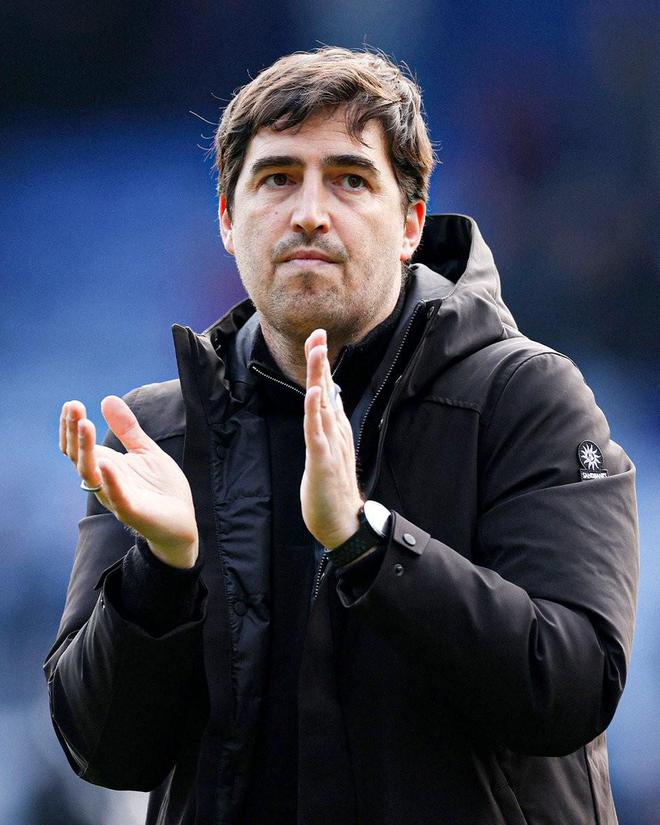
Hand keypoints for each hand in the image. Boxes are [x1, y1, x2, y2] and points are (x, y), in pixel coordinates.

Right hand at [60, 396, 197, 568]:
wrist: (182, 521)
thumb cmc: (161, 488)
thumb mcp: (146, 451)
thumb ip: (127, 429)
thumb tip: (107, 399)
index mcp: (106, 467)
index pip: (77, 447)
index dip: (71, 426)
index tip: (71, 404)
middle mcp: (104, 482)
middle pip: (78, 457)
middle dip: (74, 432)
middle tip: (74, 407)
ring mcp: (116, 497)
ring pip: (91, 476)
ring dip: (86, 450)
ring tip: (85, 425)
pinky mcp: (133, 512)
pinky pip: (117, 497)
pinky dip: (111, 481)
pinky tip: (107, 464)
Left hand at [300, 329, 362, 548]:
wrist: (343, 524)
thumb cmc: (332, 492)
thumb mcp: (327, 451)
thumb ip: (329, 425)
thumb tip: (329, 400)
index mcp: (335, 429)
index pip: (327, 390)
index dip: (320, 365)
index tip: (316, 339)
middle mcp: (335, 432)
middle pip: (326, 390)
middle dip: (320, 361)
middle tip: (317, 332)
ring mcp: (331, 444)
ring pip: (322, 405)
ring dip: (319, 377)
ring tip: (316, 351)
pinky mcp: (323, 460)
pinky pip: (317, 432)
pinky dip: (314, 411)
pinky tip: (313, 393)